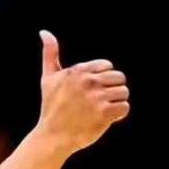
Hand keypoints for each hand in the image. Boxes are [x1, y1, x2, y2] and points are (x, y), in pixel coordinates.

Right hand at [37, 30, 129, 153]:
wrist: (52, 137)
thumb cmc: (51, 108)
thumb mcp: (48, 78)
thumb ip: (49, 53)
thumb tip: (44, 31)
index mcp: (77, 70)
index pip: (108, 66)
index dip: (101, 80)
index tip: (89, 92)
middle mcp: (87, 81)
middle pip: (119, 78)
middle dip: (111, 90)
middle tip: (96, 103)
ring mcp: (96, 97)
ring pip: (124, 92)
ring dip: (115, 103)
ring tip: (100, 111)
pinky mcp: (105, 113)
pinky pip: (125, 107)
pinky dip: (117, 115)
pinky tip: (103, 119)